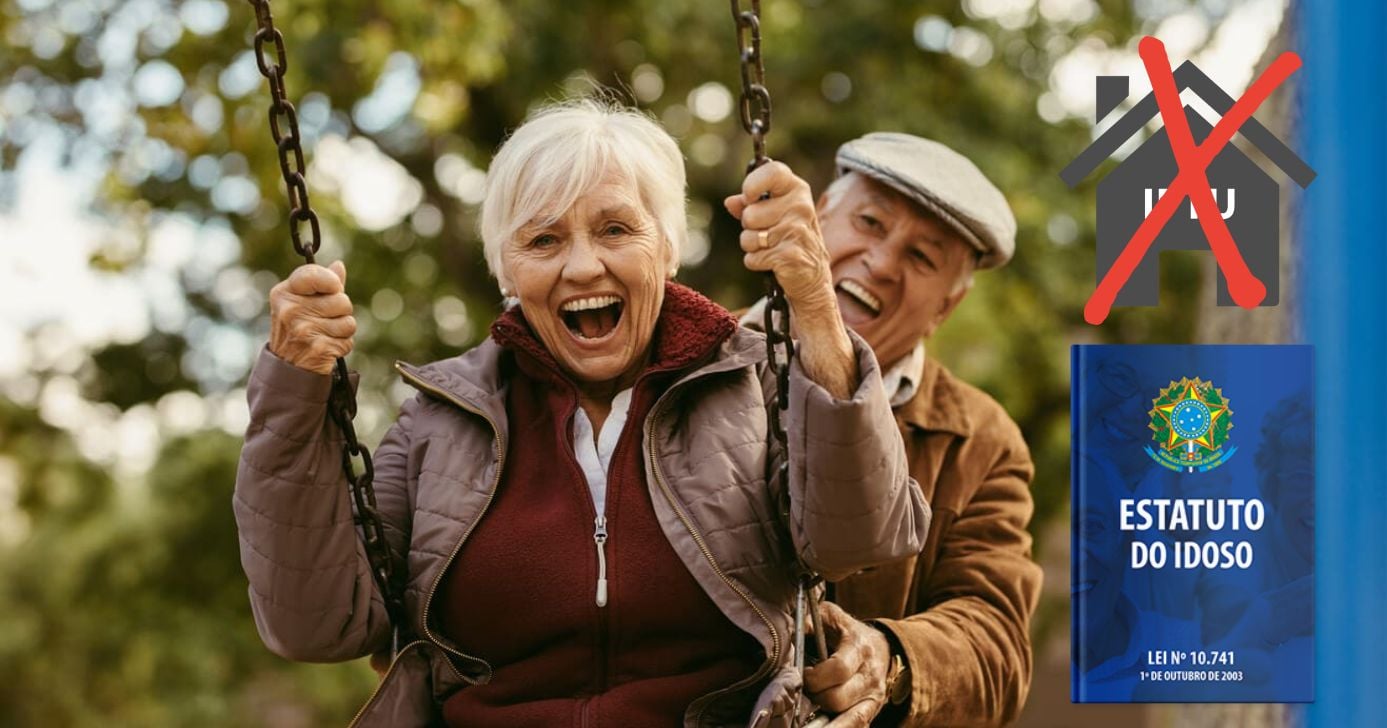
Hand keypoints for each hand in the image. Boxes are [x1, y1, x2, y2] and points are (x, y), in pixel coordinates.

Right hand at [268, 261, 355, 374]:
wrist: (288, 367)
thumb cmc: (298, 329)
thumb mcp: (301, 303)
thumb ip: (321, 284)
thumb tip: (339, 265)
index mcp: (284, 293)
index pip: (314, 274)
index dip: (331, 281)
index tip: (334, 288)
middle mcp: (290, 310)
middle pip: (341, 300)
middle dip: (341, 311)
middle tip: (325, 320)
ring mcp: (303, 330)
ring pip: (348, 321)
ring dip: (343, 330)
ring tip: (325, 334)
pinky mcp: (318, 348)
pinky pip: (348, 340)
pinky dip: (342, 345)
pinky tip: (327, 347)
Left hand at [724, 160, 834, 314]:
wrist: (813, 277)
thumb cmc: (789, 240)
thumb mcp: (775, 215)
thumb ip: (750, 205)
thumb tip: (730, 202)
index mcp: (797, 190)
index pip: (774, 172)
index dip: (753, 183)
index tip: (748, 197)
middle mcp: (800, 207)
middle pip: (749, 214)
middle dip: (750, 227)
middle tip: (768, 233)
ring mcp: (796, 231)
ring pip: (748, 238)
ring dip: (752, 247)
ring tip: (772, 248)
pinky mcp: (789, 255)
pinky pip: (752, 258)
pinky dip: (756, 263)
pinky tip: (774, 262)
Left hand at [803, 600, 892, 726]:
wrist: (880, 646)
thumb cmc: (847, 631)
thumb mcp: (830, 616)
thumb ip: (809, 622)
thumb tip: (787, 633)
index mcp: (859, 648)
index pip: (838, 669)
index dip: (814, 677)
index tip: (801, 675)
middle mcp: (870, 675)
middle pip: (839, 699)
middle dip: (815, 698)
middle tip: (804, 692)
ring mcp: (874, 696)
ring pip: (851, 720)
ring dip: (825, 723)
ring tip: (805, 723)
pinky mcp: (873, 710)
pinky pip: (858, 727)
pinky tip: (822, 727)